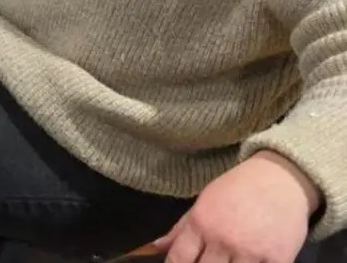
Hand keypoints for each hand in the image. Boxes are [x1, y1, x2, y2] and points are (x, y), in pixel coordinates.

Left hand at [155, 152, 315, 262]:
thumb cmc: (236, 189)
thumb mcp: (203, 202)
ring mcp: (251, 252)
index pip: (179, 259)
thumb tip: (156, 247)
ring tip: (227, 260)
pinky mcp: (278, 260)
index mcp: (201, 224)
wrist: (279, 179)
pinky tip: (251, 262)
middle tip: (209, 260)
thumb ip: (180, 229)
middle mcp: (223, 240)